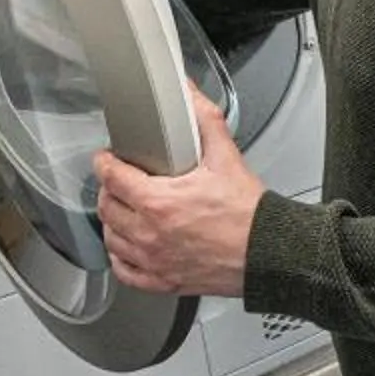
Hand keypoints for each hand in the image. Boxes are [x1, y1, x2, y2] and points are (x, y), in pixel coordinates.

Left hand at [95, 90, 264, 297]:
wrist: (269, 252)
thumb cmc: (249, 214)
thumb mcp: (226, 158)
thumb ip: (204, 121)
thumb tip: (190, 94)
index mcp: (159, 202)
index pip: (112, 177)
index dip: (105, 162)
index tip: (106, 159)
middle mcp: (150, 234)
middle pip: (107, 208)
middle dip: (109, 191)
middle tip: (118, 182)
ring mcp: (154, 260)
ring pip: (112, 240)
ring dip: (113, 223)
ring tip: (123, 212)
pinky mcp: (164, 281)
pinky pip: (126, 272)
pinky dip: (121, 259)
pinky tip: (129, 248)